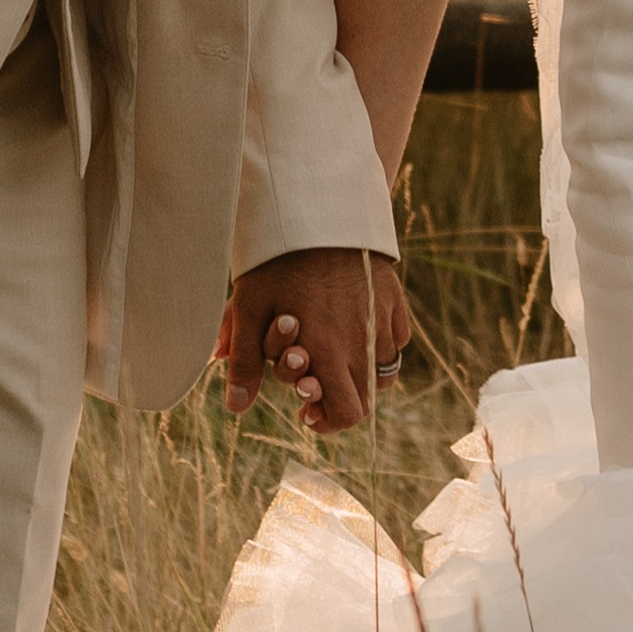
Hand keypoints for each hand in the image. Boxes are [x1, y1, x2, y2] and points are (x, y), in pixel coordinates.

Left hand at [227, 248, 413, 432]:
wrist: (319, 210)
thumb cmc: (277, 260)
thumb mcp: (250, 308)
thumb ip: (244, 361)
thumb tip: (237, 407)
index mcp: (329, 352)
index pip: (348, 413)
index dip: (328, 421)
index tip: (308, 410)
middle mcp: (362, 342)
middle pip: (367, 400)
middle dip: (341, 401)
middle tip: (315, 387)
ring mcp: (382, 321)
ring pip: (383, 371)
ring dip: (359, 374)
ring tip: (336, 357)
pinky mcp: (394, 299)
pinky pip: (395, 339)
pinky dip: (379, 345)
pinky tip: (354, 329)